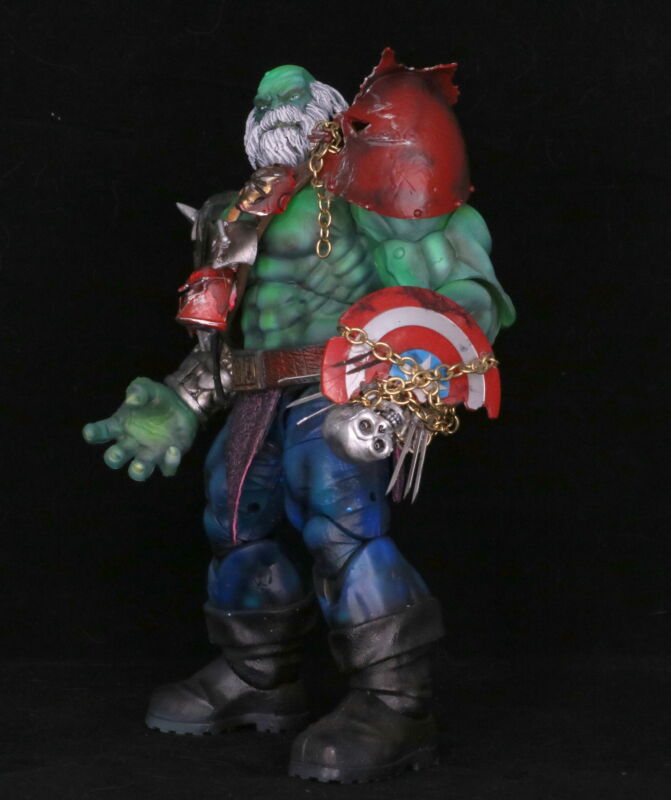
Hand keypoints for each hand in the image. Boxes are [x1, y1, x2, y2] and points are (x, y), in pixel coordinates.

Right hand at [82, 377, 198, 480]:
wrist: (182, 405)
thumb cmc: (157, 397)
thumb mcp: (147, 387)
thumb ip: (139, 390)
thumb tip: (132, 399)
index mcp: (120, 426)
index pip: (102, 432)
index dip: (94, 433)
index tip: (89, 432)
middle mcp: (131, 444)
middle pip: (115, 458)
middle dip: (114, 458)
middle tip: (117, 454)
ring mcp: (149, 454)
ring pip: (138, 472)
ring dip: (137, 471)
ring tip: (138, 465)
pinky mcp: (168, 459)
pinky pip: (167, 468)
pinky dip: (170, 462)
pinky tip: (173, 449)